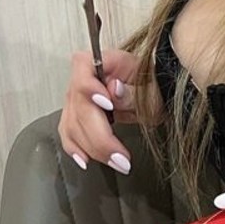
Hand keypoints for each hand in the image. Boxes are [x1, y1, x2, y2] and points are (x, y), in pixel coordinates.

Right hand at [58, 48, 143, 173]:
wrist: (155, 94)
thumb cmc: (154, 88)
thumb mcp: (152, 90)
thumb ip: (131, 91)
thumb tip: (113, 89)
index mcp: (105, 62)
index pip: (82, 66)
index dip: (89, 87)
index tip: (107, 105)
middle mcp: (85, 78)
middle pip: (79, 106)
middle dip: (99, 137)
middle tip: (121, 157)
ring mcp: (78, 98)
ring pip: (72, 124)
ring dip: (93, 148)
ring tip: (117, 162)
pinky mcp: (77, 115)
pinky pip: (69, 133)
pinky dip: (77, 148)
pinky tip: (86, 159)